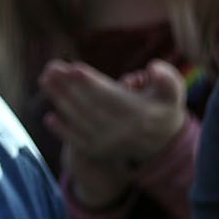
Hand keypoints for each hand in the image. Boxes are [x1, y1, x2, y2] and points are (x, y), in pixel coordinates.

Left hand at [42, 58, 188, 198]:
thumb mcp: (173, 92)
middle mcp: (120, 129)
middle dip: (67, 87)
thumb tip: (152, 68)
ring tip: (45, 81)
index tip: (73, 68)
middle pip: (89, 106)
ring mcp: (108, 142)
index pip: (109, 95)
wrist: (162, 144)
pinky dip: (63, 131)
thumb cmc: (164, 108)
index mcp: (138, 113)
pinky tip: (48, 118)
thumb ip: (167, 78)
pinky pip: (78, 142)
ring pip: (80, 120)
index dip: (91, 82)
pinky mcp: (99, 150)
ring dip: (60, 102)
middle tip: (50, 68)